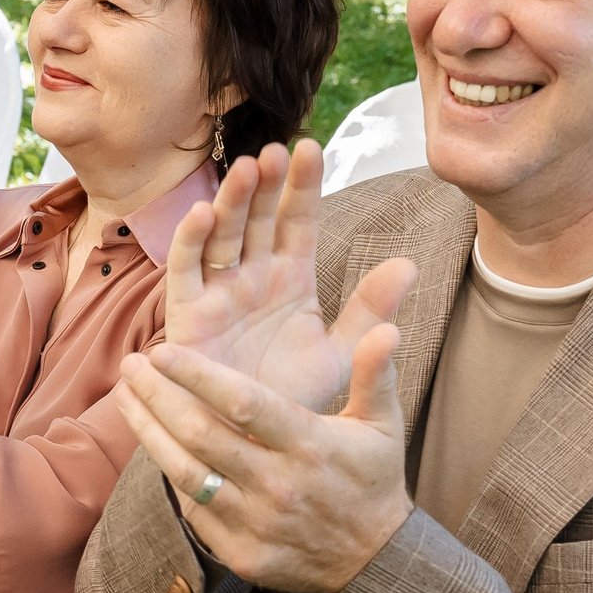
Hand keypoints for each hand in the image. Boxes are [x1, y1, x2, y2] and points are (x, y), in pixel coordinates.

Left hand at [116, 324, 413, 592]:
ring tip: (125, 397)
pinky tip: (154, 442)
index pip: (243, 403)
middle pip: (202, 435)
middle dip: (158, 396)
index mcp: (311, 446)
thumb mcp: (384, 425)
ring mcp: (256, 524)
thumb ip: (376, 374)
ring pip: (187, 473)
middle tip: (131, 364)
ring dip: (149, 432)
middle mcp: (278, 485)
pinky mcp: (241, 554)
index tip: (162, 351)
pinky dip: (171, 474)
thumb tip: (387, 328)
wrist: (374, 563)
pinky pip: (194, 509)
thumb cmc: (374, 480)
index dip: (198, 375)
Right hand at [162, 139, 415, 411]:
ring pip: (222, 233)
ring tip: (245, 169)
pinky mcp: (186, 313)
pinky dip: (190, 239)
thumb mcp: (339, 353)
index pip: (298, 220)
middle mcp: (252, 275)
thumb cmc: (291, 397)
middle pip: (257, 217)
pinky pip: (184, 269)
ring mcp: (217, 290)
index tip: (310, 148)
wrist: (251, 444)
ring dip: (230, 200)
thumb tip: (408, 266)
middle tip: (275, 152)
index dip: (302, 186)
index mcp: (291, 276)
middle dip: (264, 184)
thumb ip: (370, 311)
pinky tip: (203, 212)